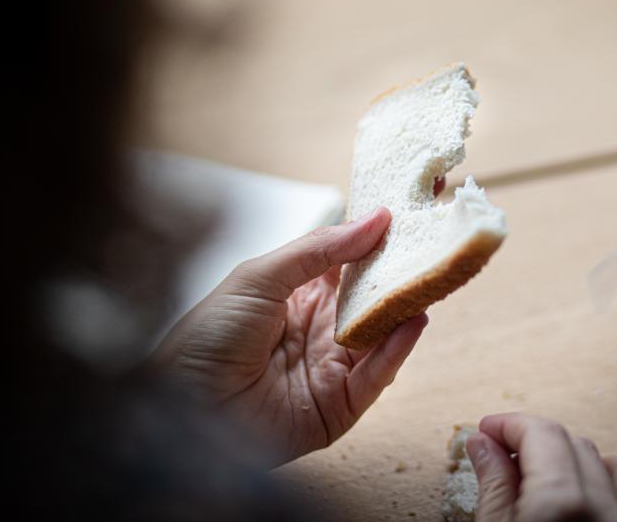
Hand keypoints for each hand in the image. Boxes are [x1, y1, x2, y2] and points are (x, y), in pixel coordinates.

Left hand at [153, 207, 426, 465]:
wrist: (182, 408)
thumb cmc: (206, 338)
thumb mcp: (258, 278)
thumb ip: (318, 249)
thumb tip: (374, 219)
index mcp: (299, 295)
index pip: (351, 262)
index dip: (378, 238)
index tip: (408, 210)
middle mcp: (322, 328)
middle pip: (373, 297)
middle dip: (402, 271)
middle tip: (434, 240)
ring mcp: (333, 367)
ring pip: (382, 335)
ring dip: (406, 307)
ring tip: (431, 278)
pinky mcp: (339, 406)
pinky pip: (376, 376)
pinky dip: (397, 350)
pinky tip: (412, 322)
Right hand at [467, 413, 616, 521]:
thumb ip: (493, 487)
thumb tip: (482, 444)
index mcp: (561, 503)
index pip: (539, 433)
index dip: (508, 425)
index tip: (487, 431)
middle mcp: (606, 509)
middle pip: (576, 443)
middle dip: (538, 444)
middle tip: (504, 461)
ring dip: (589, 463)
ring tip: (556, 482)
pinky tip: (596, 507)